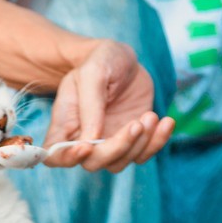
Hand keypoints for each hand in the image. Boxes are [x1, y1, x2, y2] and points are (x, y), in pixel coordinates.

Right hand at [43, 39, 174, 171]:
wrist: (124, 59)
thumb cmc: (101, 61)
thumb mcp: (93, 74)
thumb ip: (90, 106)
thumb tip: (91, 139)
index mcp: (65, 126)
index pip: (56, 156)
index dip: (68, 158)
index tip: (86, 146)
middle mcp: (84, 141)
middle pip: (93, 163)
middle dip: (116, 148)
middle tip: (135, 124)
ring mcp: (108, 143)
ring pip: (119, 163)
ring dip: (139, 144)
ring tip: (150, 115)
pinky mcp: (132, 141)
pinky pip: (143, 155)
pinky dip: (157, 143)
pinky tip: (165, 122)